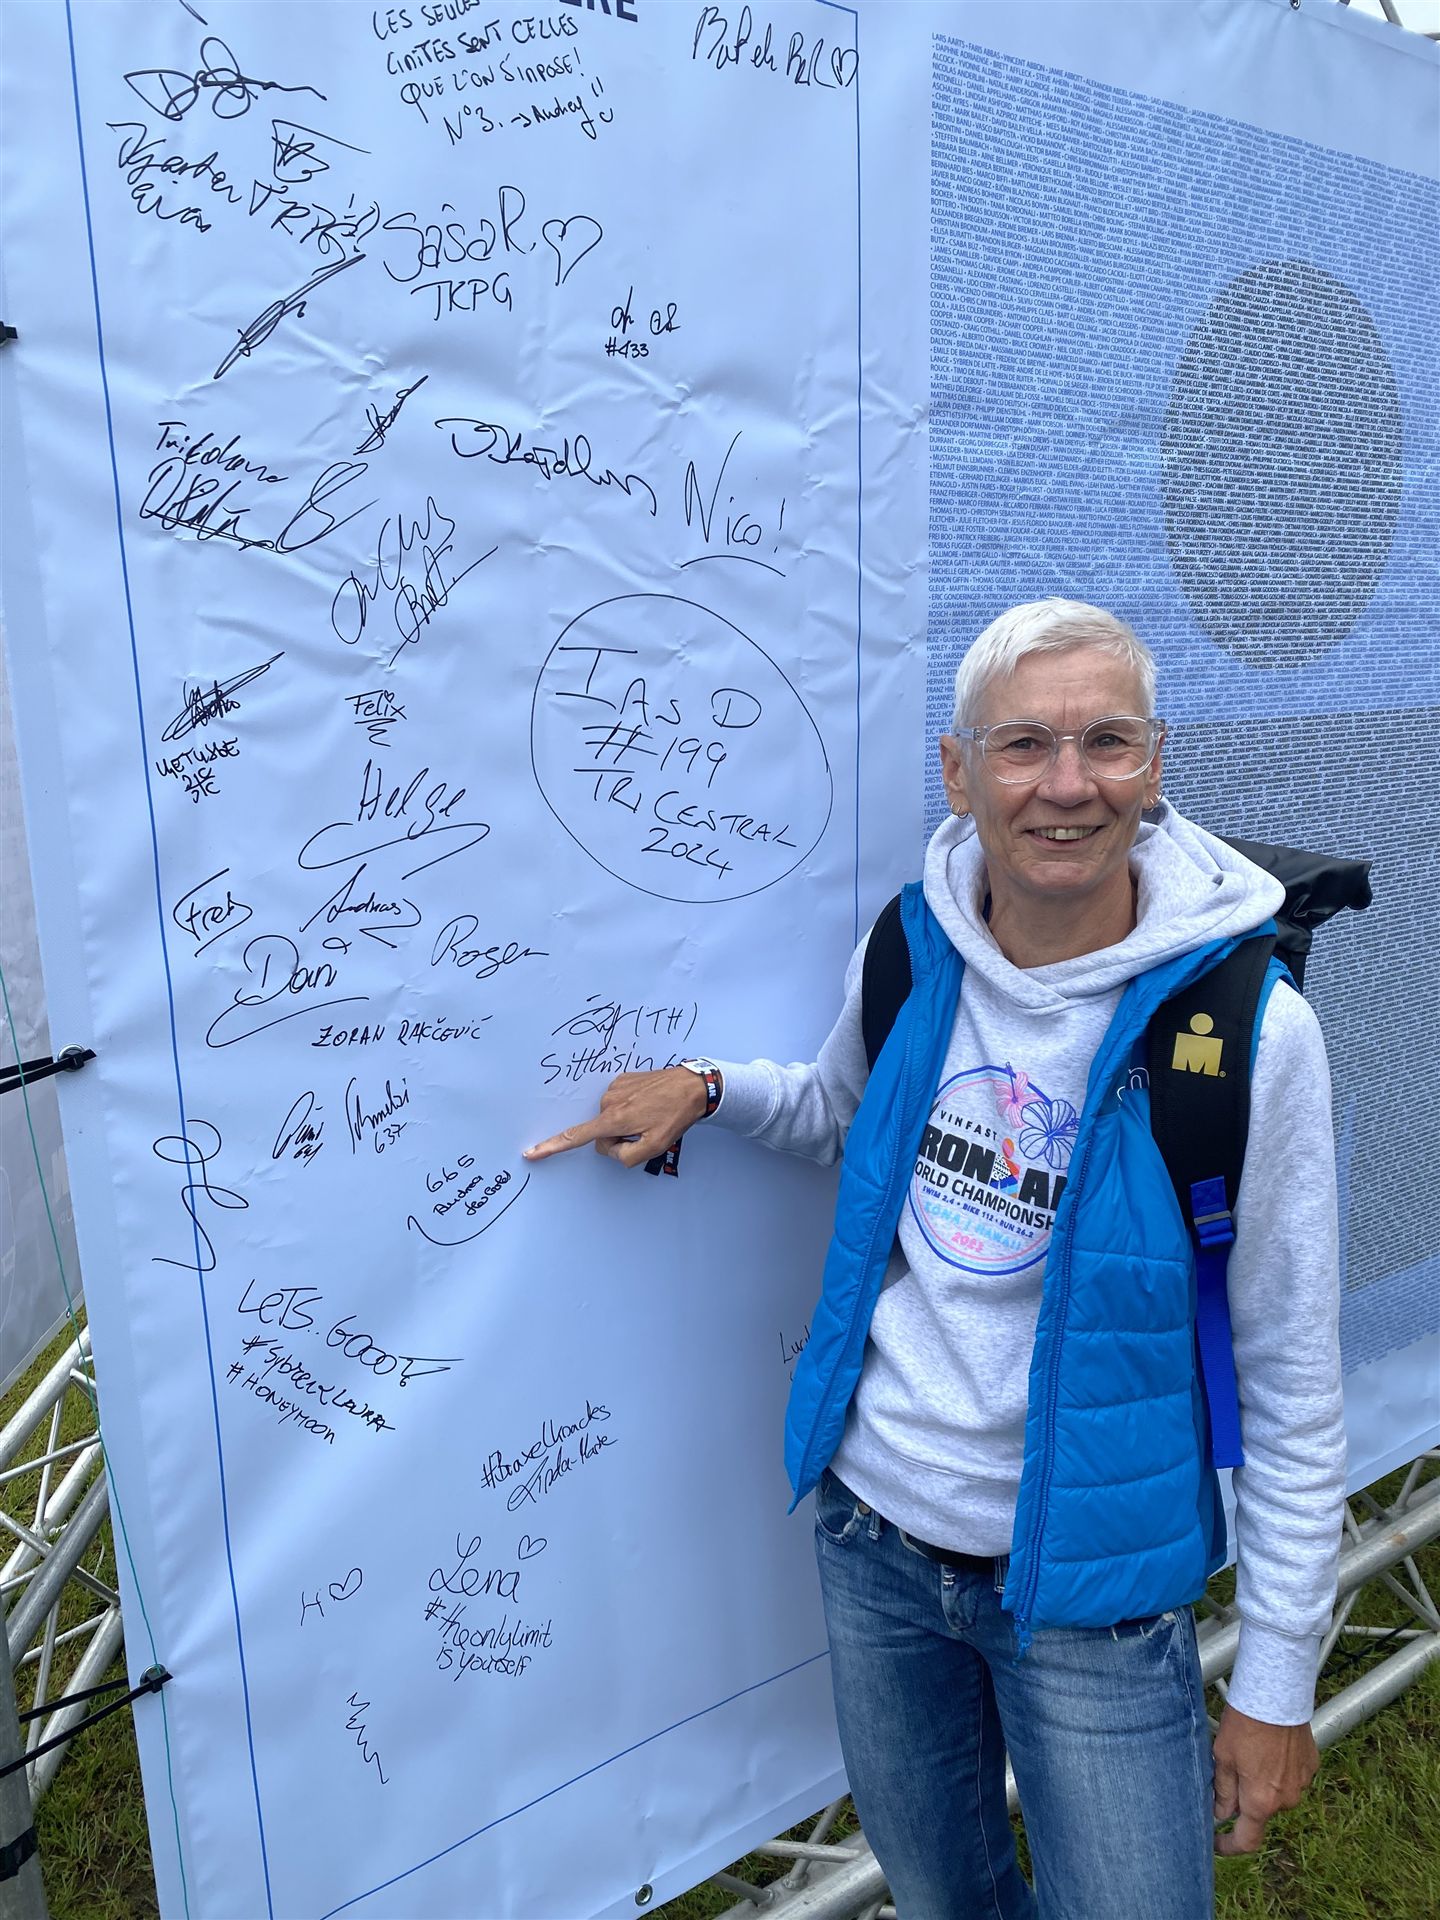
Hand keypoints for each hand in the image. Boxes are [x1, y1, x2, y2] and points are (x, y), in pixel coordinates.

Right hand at [522, 1067, 712, 1169]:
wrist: (692, 1085)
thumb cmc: (675, 1116)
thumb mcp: (655, 1146)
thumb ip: (626, 1157)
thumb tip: (610, 1149)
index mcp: (614, 1119)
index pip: (576, 1137)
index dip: (552, 1147)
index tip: (531, 1152)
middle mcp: (609, 1102)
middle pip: (602, 1133)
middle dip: (619, 1139)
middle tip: (647, 1132)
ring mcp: (615, 1088)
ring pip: (610, 1119)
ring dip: (626, 1123)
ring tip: (652, 1115)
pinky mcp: (622, 1079)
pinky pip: (618, 1104)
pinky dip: (630, 1109)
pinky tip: (649, 1104)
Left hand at [1212, 1704, 1318, 1854]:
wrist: (1276, 1695)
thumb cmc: (1246, 1723)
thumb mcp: (1222, 1756)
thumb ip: (1223, 1791)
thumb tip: (1220, 1814)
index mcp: (1261, 1802)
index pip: (1246, 1840)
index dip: (1229, 1846)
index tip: (1216, 1842)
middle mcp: (1285, 1800)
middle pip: (1259, 1810)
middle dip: (1244, 1798)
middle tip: (1231, 1769)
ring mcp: (1301, 1783)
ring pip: (1275, 1792)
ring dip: (1262, 1781)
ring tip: (1251, 1749)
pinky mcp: (1310, 1766)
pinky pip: (1290, 1776)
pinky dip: (1278, 1768)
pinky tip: (1268, 1745)